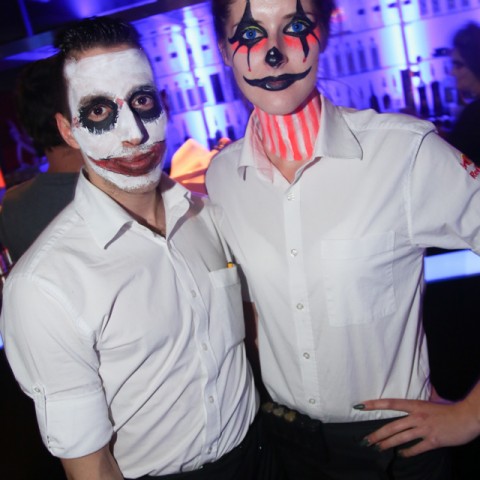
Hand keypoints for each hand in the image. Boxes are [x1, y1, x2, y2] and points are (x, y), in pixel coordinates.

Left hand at [355, 397, 479, 456]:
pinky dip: (407, 452)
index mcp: (415, 405)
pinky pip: (416, 448)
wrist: (467, 417)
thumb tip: (420, 388)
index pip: (391, 403)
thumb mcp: (432, 400)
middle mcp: (417, 416)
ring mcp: (424, 429)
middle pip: (392, 426)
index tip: (361, 405)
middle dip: (377, 434)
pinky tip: (401, 454)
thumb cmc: (449, 408)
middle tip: (366, 440)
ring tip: (377, 448)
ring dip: (387, 444)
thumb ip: (420, 400)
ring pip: (400, 438)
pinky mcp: (433, 440)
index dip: (375, 404)